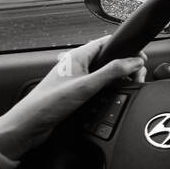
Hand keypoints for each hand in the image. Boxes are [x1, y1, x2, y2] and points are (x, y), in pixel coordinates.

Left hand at [0, 35, 147, 160]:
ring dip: (117, 78)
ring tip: (128, 85)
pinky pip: (98, 86)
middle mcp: (77, 65)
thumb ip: (111, 72)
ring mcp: (76, 79)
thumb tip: (133, 61)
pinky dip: (109, 89)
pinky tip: (113, 97)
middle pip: (108, 58)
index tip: (141, 57)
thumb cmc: (47, 103)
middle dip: (125, 65)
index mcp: (77, 56)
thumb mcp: (86, 85)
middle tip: (137, 76)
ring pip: (104, 73)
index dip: (126, 48)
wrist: (29, 125)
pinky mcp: (75, 93)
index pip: (107, 43)